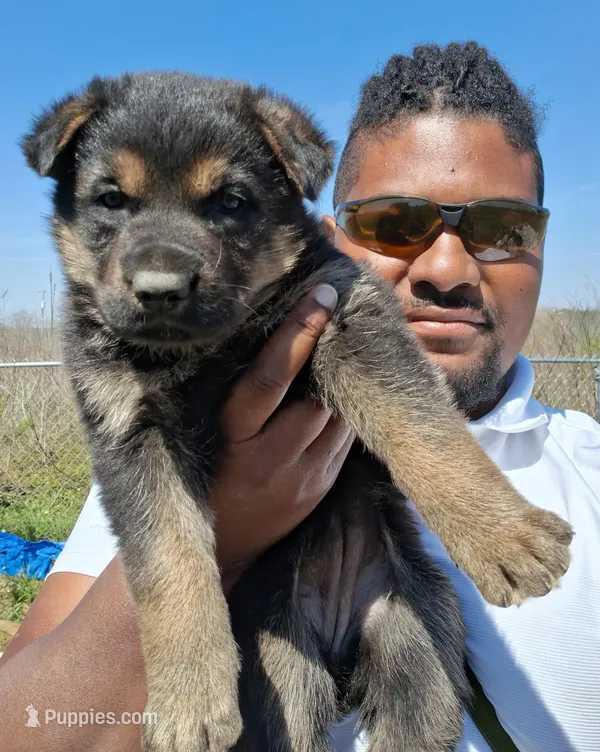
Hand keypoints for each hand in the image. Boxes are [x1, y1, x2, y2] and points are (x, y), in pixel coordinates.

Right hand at [208, 284, 353, 581]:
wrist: (223, 550)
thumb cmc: (206, 474)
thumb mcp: (206, 434)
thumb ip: (233, 394)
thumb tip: (268, 334)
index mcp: (231, 437)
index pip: (268, 378)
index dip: (297, 334)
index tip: (321, 295)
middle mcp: (269, 457)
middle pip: (314, 395)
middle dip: (333, 351)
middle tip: (349, 307)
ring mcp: (302, 476)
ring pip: (338, 415)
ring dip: (347, 380)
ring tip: (355, 339)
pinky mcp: (322, 487)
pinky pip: (346, 439)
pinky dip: (349, 409)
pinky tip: (352, 387)